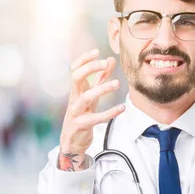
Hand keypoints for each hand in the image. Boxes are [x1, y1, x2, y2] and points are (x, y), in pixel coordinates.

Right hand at [58, 49, 124, 170]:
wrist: (72, 142)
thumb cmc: (83, 115)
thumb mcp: (91, 95)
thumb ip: (100, 79)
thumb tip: (110, 60)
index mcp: (76, 90)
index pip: (75, 69)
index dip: (84, 59)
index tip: (97, 51)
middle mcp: (74, 98)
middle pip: (76, 77)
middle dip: (90, 68)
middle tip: (105, 63)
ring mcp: (76, 111)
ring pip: (86, 96)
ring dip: (102, 88)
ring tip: (117, 83)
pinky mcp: (82, 125)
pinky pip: (96, 117)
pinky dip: (109, 112)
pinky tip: (122, 108)